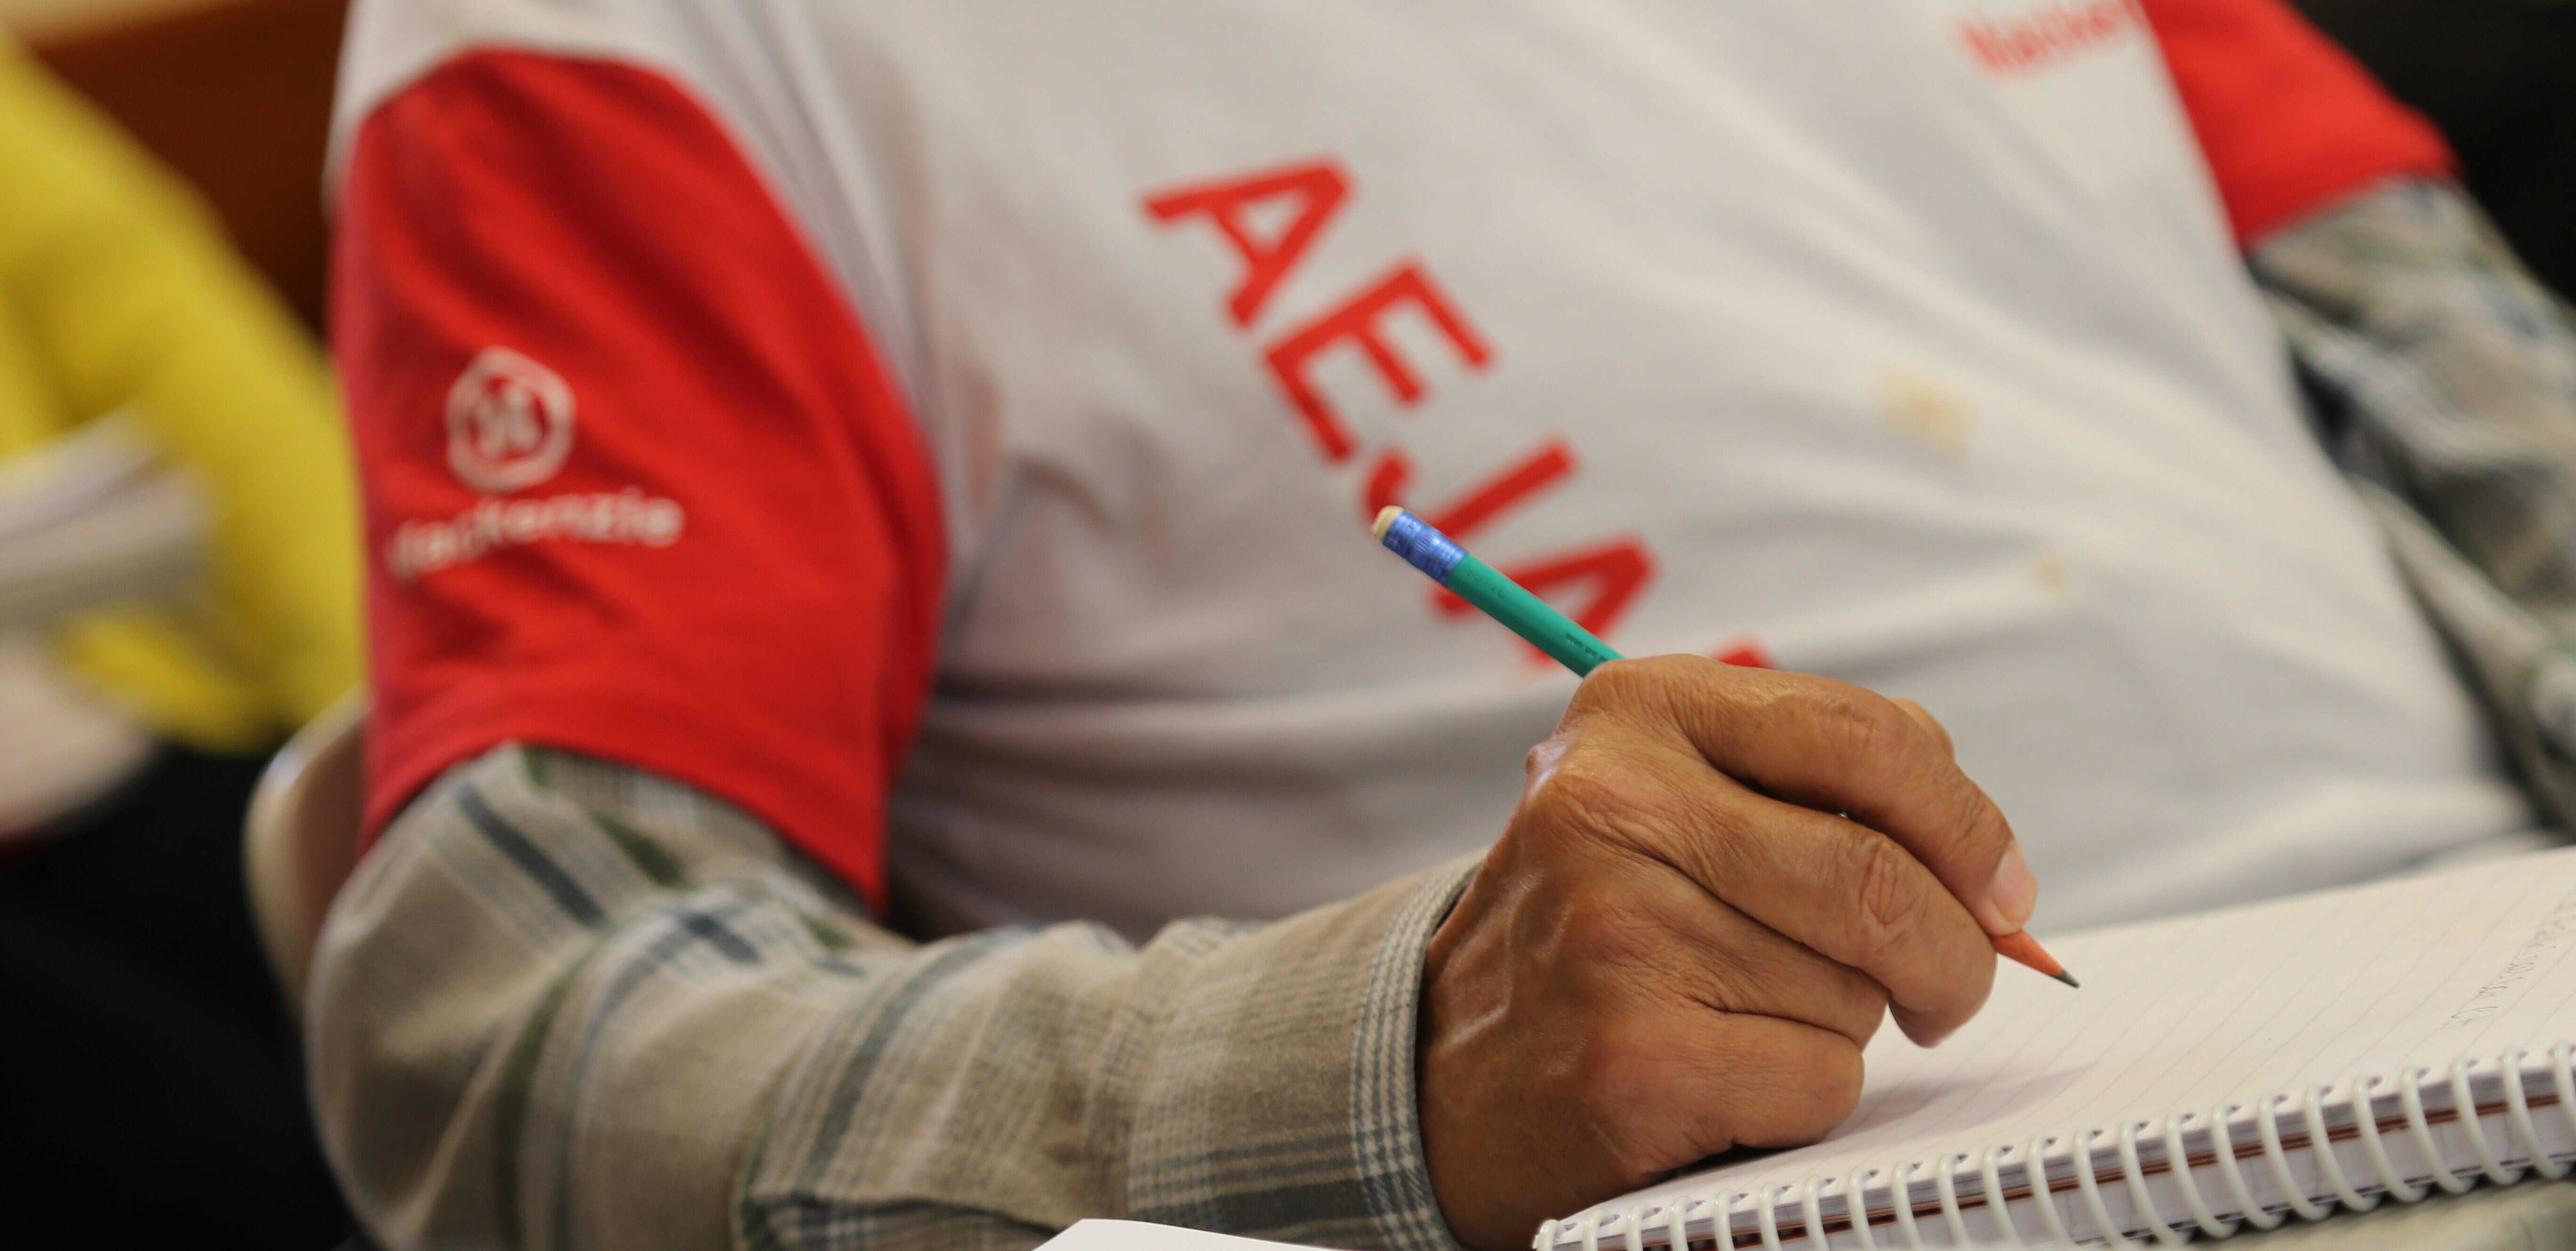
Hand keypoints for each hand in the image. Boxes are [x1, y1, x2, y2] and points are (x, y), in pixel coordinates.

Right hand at [1417, 655, 2035, 1249]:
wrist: (1457, 1065)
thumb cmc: (1616, 924)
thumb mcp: (1687, 802)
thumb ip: (1834, 794)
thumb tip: (2001, 887)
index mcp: (1639, 709)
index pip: (1869, 738)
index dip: (1970, 827)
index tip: (2005, 894)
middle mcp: (1611, 800)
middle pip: (1878, 875)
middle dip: (1954, 952)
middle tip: (1947, 991)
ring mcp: (1611, 926)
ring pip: (1853, 986)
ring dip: (1846, 1021)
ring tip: (1751, 1014)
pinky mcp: (1630, 1052)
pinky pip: (1819, 1077)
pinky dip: (1803, 1094)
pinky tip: (1724, 1074)